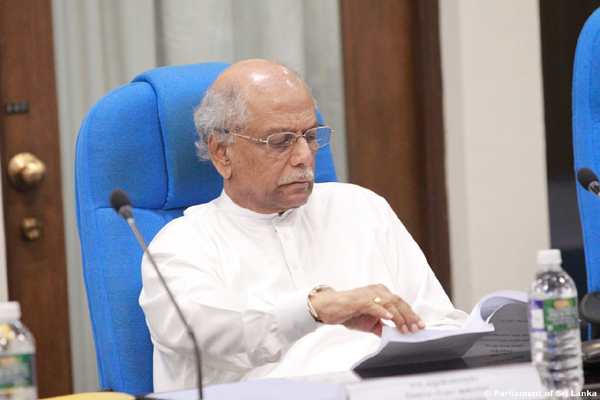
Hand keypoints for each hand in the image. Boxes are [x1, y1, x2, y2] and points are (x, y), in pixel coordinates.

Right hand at [309, 284, 425, 336]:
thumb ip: (382, 328)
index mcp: (381, 293)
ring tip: (404, 328)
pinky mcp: (359, 300)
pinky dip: (382, 312)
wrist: (329, 308)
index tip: (420, 325)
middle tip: (416, 329)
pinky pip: (373, 305)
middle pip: (398, 302)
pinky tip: (389, 318)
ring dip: (398, 317)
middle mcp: (377, 290)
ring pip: (389, 304)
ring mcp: (368, 294)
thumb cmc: (349, 312)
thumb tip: (395, 337)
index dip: (411, 315)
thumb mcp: (370, 323)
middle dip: (409, 316)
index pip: (400, 304)